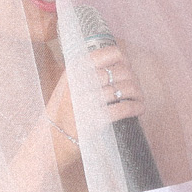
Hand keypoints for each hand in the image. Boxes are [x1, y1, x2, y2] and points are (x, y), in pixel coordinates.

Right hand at [45, 45, 144, 168]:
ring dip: (138, 94)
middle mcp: (82, 81)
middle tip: (135, 88)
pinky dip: (136, 107)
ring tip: (139, 98)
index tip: (127, 68)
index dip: (124, 60)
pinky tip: (139, 108)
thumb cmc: (65, 109)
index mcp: (76, 69)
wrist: (52, 137)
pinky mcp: (96, 119)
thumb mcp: (70, 83)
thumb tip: (122, 62)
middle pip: (122, 72)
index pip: (111, 53)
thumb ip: (90, 70)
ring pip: (125, 89)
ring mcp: (88, 100)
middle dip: (134, 79)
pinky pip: (124, 108)